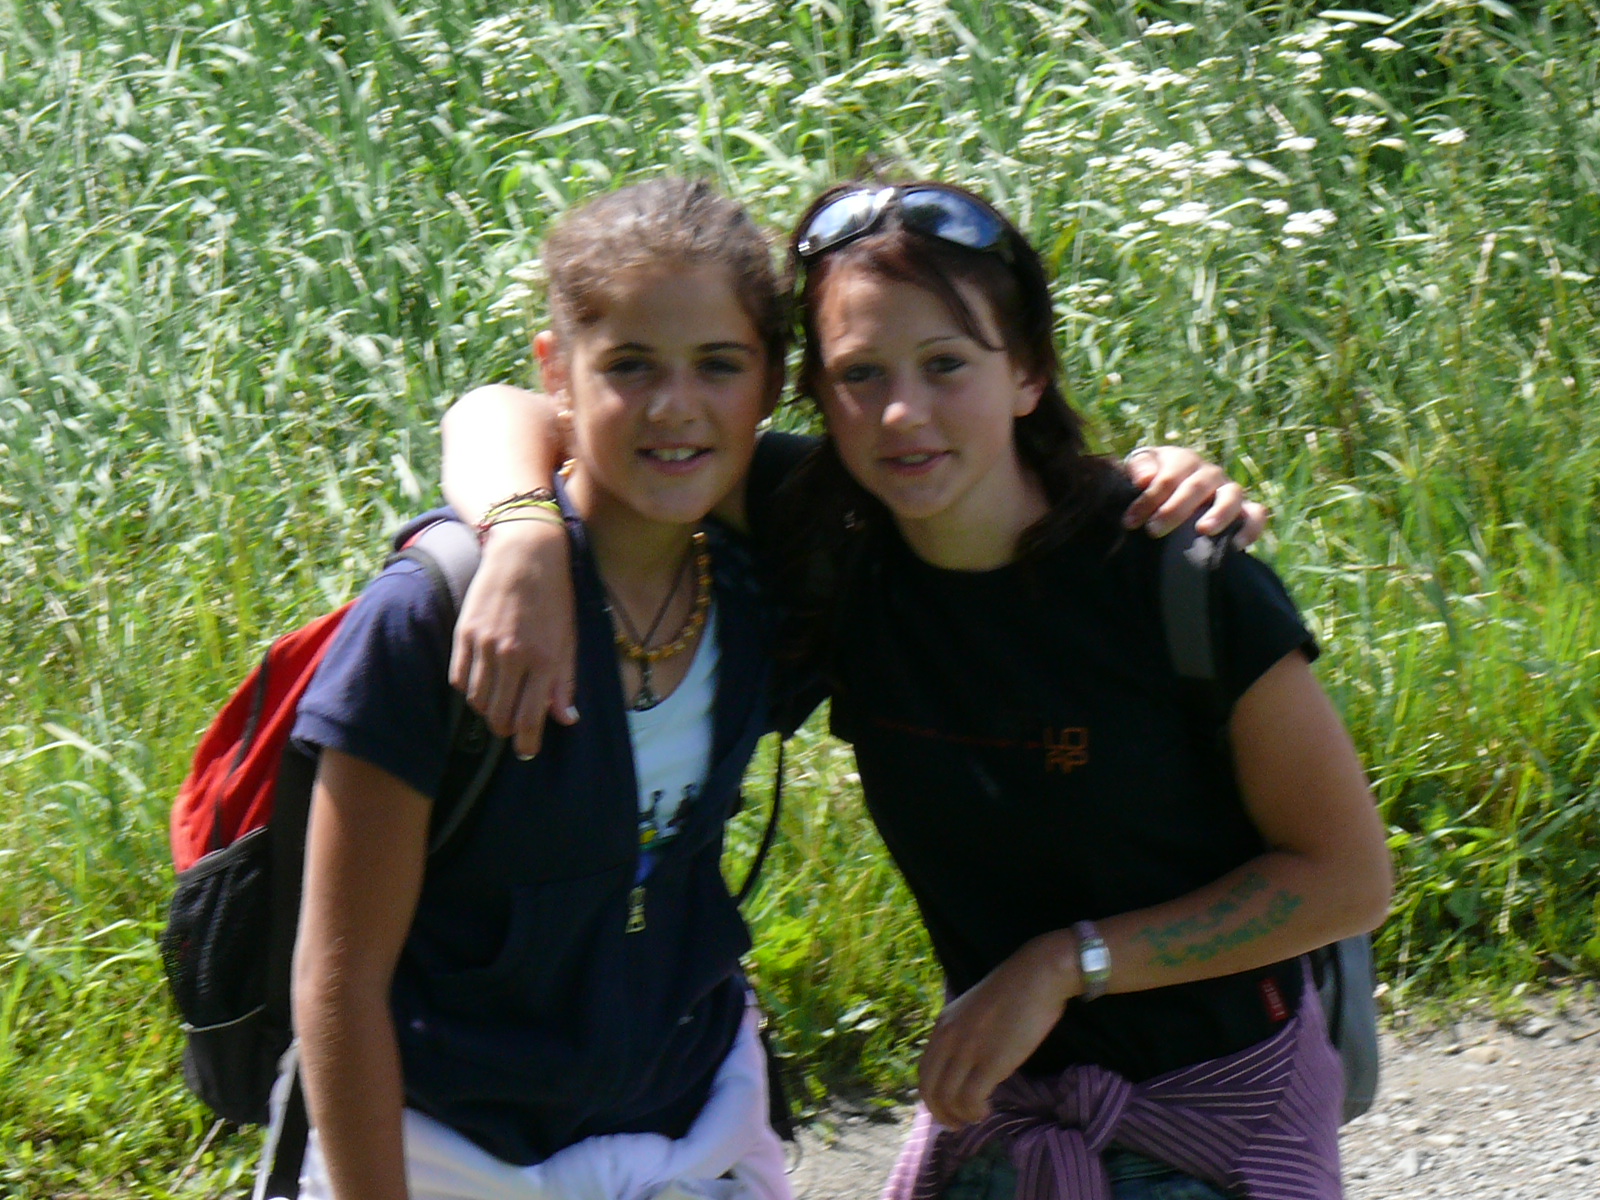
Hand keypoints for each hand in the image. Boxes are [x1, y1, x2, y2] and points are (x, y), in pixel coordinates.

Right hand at [449, 520, 578, 756]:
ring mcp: (485, 645)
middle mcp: (512, 656)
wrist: (525, 553)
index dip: (526, 742)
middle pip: (499, 716)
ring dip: (489, 711)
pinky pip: (459, 679)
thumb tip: (565, 720)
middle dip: (507, 730)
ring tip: (500, 705)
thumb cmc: (554, 597)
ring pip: (478, 702)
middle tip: (513, 729)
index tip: (527, 751)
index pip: (529, 718)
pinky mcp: (464, 634)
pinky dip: (470, 690)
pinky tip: (483, 686)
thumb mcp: (568, 639)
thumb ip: (564, 682)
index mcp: (543, 659)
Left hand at [918, 931, 1079, 1128]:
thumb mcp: (973, 1010)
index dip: (932, 1096)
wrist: (1037, 975)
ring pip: (947, 1098)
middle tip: (958, 1123)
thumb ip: (963, 1033)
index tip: (947, 1107)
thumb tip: (964, 1063)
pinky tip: (986, 1110)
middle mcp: (948, 1039)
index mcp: (942, 1026)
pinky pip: (970, 1099)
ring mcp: (968, 1050)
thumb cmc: (1013, 992)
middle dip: (940, 1113)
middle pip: (929, 1089)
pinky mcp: (990, 1061)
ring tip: (975, 1117)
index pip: (923, 1071)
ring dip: (959, 1116)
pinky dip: (974, 1112)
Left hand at [1121, 446, 1268, 546]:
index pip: (1168, 476)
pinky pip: (1256, 515)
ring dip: (1219, 513)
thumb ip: (1139, 469)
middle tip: (1153, 530)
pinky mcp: (1244, 510)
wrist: (1172, 493)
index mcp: (1184, 460)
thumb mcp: (1141, 470)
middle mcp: (1209, 473)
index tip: (1131, 521)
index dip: (1149, 499)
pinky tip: (1236, 545)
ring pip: (1231, 496)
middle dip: (1174, 510)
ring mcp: (1229, 491)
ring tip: (1202, 531)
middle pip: (1197, 486)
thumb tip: (1145, 480)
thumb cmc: (1151, 483)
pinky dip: (1250, 528)